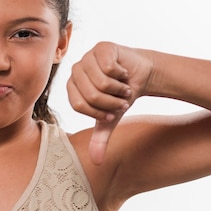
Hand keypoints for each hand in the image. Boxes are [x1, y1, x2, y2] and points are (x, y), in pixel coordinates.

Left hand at [67, 42, 153, 164]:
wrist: (139, 74)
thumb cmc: (120, 95)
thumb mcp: (110, 118)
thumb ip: (100, 137)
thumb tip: (96, 162)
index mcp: (71, 86)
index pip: (78, 105)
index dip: (98, 112)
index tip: (112, 113)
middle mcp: (75, 70)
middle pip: (90, 95)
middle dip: (111, 103)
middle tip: (121, 101)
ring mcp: (87, 56)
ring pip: (101, 82)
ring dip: (118, 90)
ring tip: (123, 88)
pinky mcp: (101, 47)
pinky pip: (109, 68)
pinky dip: (122, 76)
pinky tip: (124, 73)